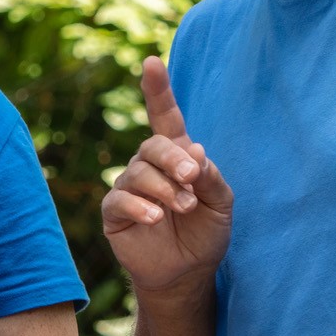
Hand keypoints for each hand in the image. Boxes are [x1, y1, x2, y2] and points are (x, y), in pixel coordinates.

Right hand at [102, 56, 232, 292]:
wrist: (188, 274)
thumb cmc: (206, 234)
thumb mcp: (222, 204)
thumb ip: (211, 175)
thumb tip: (193, 150)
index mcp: (176, 156)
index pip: (164, 116)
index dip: (157, 89)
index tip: (151, 62)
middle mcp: (148, 166)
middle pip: (152, 145)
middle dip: (173, 159)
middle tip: (192, 180)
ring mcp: (128, 187)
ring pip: (137, 172)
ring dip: (164, 188)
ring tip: (183, 207)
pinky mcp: (114, 212)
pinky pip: (119, 199)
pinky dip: (140, 205)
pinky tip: (156, 216)